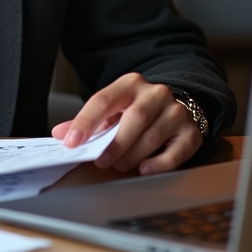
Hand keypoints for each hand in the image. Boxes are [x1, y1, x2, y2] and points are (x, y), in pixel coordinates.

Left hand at [51, 73, 202, 175]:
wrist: (174, 106)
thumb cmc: (136, 111)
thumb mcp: (112, 110)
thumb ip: (87, 122)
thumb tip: (60, 133)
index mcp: (130, 83)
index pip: (103, 99)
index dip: (86, 121)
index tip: (71, 142)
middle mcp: (155, 93)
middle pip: (134, 118)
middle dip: (114, 143)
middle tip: (100, 161)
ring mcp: (176, 111)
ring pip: (153, 136)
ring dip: (132, 155)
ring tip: (118, 165)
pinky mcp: (191, 132)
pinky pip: (176, 151)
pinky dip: (158, 163)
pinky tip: (144, 168)